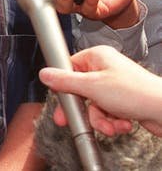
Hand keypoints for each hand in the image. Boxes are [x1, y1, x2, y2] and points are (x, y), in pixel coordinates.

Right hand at [39, 45, 161, 136]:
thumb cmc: (136, 93)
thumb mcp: (92, 87)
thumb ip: (65, 81)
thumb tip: (44, 74)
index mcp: (96, 57)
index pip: (68, 68)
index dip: (63, 87)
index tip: (60, 101)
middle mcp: (105, 69)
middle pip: (80, 90)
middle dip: (85, 110)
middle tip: (74, 121)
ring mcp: (114, 85)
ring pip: (93, 105)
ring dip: (100, 120)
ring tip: (111, 125)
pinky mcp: (122, 100)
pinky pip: (107, 112)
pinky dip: (112, 122)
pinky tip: (122, 124)